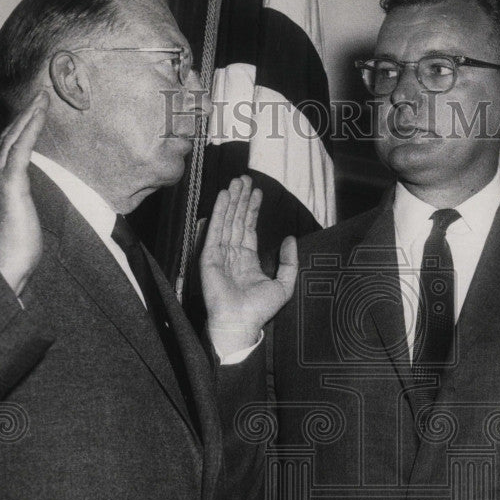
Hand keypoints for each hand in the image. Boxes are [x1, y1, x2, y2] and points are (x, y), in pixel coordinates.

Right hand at [0, 91, 47, 294]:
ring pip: (13, 137)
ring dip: (28, 114)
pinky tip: (41, 113)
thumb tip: (29, 201)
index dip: (17, 131)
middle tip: (38, 96)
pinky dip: (31, 127)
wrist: (2, 267)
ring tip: (42, 98)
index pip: (5, 152)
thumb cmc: (14, 252)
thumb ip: (19, 204)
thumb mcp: (16, 221)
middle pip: (7, 138)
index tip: (30, 116)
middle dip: (23, 115)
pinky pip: (22, 147)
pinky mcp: (10, 183)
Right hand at [200, 175, 296, 356]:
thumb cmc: (259, 309)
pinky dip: (219, 212)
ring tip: (237, 181)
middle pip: (237, 220)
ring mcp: (220, 254)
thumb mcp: (284, 284)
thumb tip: (290, 239)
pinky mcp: (209, 256)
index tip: (257, 192)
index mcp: (248, 261)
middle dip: (242, 199)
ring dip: (231, 200)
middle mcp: (233, 255)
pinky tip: (224, 197)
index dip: (253, 210)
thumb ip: (289, 261)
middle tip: (245, 178)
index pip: (249, 229)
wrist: (240, 321)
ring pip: (226, 221)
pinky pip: (215, 229)